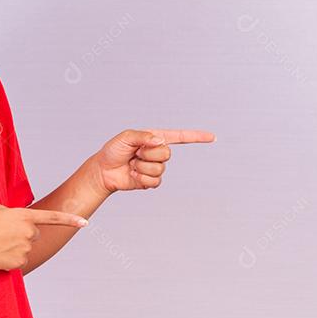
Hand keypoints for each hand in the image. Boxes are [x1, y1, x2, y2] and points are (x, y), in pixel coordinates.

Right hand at [0, 204, 88, 271]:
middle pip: (35, 234)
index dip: (70, 220)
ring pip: (27, 248)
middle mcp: (28, 232)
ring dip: (16, 246)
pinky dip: (11, 259)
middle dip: (24, 234)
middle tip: (5, 234)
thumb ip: (15, 214)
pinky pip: (19, 260)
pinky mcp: (19, 263)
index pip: (52, 217)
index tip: (85, 222)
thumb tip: (22, 223)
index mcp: (24, 215)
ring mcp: (25, 248)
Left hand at [92, 128, 215, 193]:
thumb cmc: (113, 150)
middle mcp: (158, 152)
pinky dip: (141, 179)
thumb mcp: (126, 137)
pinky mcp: (151, 181)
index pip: (180, 137)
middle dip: (147, 154)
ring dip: (142, 167)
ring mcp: (155, 167)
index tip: (212, 137)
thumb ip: (143, 136)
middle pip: (166, 154)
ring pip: (160, 169)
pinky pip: (155, 181)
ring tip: (132, 164)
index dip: (196, 137)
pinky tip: (133, 175)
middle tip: (134, 154)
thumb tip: (159, 141)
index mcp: (155, 138)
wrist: (104, 170)